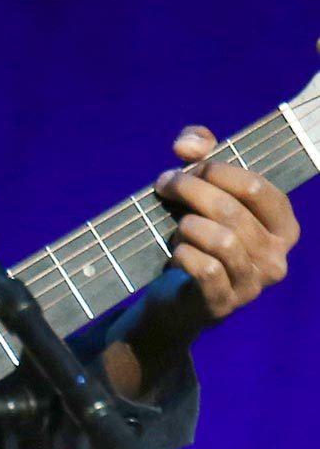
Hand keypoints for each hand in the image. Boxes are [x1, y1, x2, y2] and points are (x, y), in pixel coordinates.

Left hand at [104, 124, 298, 398]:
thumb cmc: (195, 236)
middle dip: (191, 189)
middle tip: (165, 185)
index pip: (258, 188)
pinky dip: (184, 253)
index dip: (218, 170)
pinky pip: (205, 269)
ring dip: (188, 225)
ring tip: (177, 227)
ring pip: (221, 240)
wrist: (174, 298)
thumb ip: (202, 153)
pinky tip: (176, 251)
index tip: (185, 164)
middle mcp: (276, 258)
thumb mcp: (203, 188)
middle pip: (232, 211)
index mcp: (283, 227)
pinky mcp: (223, 304)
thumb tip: (187, 144)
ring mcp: (252, 285)